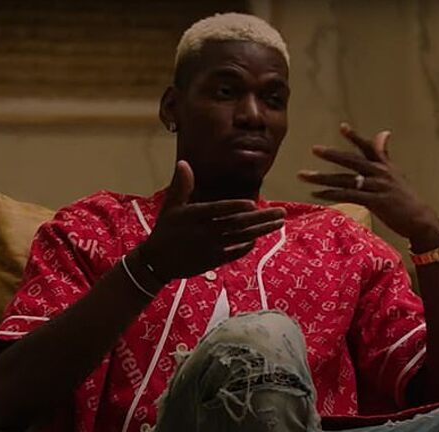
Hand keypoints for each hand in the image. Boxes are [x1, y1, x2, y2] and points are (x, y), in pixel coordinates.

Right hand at [140, 161, 285, 281]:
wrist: (157, 261)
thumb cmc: (165, 230)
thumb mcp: (171, 206)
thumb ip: (181, 185)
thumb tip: (183, 162)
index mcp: (194, 215)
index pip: (218, 210)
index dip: (235, 207)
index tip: (254, 204)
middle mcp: (204, 231)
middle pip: (237, 224)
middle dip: (261, 218)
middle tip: (281, 212)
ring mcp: (211, 247)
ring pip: (241, 237)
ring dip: (262, 230)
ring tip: (279, 223)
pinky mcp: (214, 260)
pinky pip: (235, 252)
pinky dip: (247, 246)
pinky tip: (259, 238)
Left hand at [298, 123, 438, 251]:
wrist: (420, 219)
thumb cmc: (406, 198)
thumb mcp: (396, 173)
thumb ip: (384, 154)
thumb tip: (383, 132)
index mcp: (384, 165)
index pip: (368, 147)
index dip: (355, 137)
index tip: (342, 127)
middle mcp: (380, 173)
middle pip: (352, 161)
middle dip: (332, 154)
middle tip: (314, 149)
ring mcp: (378, 187)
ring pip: (346, 180)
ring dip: (323, 177)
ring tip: (304, 175)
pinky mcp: (376, 202)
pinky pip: (349, 196)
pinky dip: (332, 194)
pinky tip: (317, 193)